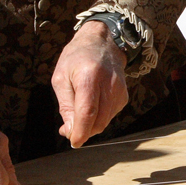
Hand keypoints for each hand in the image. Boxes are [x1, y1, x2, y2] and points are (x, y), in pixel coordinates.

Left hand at [52, 22, 130, 148]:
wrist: (102, 42)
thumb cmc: (77, 58)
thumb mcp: (61, 78)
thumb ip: (66, 106)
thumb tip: (70, 131)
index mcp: (89, 76)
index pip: (87, 112)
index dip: (80, 131)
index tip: (74, 142)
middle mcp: (109, 84)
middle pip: (98, 121)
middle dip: (83, 131)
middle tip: (68, 129)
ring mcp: (120, 90)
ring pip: (104, 122)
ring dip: (90, 125)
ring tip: (77, 114)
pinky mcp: (124, 96)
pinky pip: (109, 116)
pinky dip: (98, 118)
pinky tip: (91, 105)